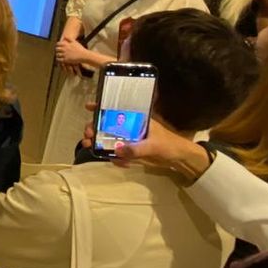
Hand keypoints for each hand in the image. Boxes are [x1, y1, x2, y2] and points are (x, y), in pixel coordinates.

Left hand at [55, 37, 91, 66]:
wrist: (84, 55)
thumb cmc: (80, 49)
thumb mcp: (75, 42)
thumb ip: (69, 38)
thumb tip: (64, 36)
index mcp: (66, 44)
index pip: (58, 44)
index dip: (57, 45)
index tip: (58, 46)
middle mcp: (65, 49)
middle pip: (57, 49)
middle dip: (57, 50)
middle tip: (58, 51)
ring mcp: (65, 54)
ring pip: (57, 54)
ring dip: (57, 55)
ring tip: (59, 55)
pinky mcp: (66, 60)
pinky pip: (59, 59)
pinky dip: (58, 59)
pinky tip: (60, 59)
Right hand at [86, 106, 210, 181]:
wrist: (179, 160)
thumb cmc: (169, 145)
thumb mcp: (153, 145)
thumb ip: (136, 148)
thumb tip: (118, 150)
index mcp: (136, 119)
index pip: (116, 108)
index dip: (102, 106)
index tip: (89, 107)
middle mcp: (129, 127)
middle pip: (107, 124)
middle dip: (94, 127)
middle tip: (87, 134)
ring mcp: (129, 140)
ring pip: (108, 139)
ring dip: (97, 142)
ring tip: (89, 145)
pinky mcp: (130, 153)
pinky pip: (117, 154)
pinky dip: (113, 157)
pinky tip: (116, 161)